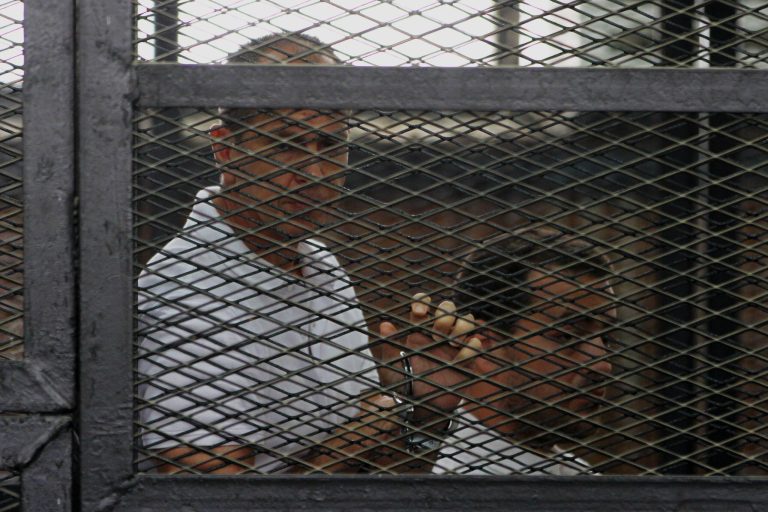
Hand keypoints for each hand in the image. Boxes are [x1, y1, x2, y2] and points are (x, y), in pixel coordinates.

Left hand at [379, 294, 482, 420]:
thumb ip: (389, 345)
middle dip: (445, 314)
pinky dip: (472, 346)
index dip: (423, 302)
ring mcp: (452, 348)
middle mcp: (437, 335)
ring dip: (462, 326)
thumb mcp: (391, 365)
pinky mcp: (464, 364)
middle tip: (437, 330)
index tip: (420, 310)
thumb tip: (384, 324)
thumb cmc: (402, 385)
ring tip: (453, 340)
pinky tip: (469, 346)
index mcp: (418, 332)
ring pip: (464, 324)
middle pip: (447, 310)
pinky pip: (473, 350)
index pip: (423, 307)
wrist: (417, 408)